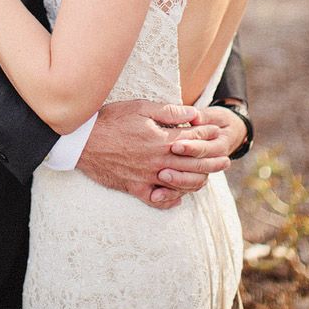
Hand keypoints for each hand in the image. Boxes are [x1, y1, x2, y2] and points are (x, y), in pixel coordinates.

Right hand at [76, 100, 229, 209]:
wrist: (82, 141)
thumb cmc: (110, 119)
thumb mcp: (140, 108)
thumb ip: (169, 112)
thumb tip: (193, 114)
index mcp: (160, 140)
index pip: (192, 140)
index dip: (207, 136)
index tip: (218, 133)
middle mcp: (157, 162)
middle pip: (193, 164)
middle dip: (212, 161)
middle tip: (226, 160)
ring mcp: (147, 178)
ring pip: (181, 184)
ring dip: (198, 180)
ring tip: (209, 176)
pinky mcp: (134, 188)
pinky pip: (157, 200)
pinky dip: (170, 200)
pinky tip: (177, 196)